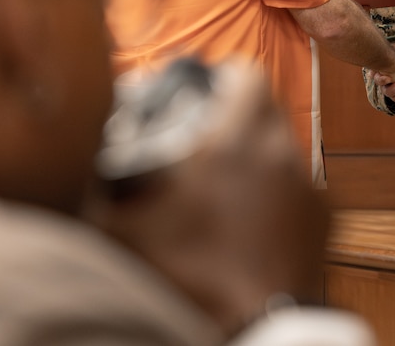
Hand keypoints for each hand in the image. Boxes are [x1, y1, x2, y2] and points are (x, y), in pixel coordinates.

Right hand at [86, 60, 328, 336]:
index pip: (247, 73)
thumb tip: (69, 172)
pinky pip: (300, 186)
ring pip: (284, 147)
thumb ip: (96, 192)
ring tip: (225, 183)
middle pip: (267, 107)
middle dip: (238, 114)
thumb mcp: (126, 231)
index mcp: (240, 140)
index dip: (224, 76)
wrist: (256, 325)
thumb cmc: (193, 275)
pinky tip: (251, 218)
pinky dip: (279, 192)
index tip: (203, 90)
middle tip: (205, 137)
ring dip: (258, 154)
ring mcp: (309, 185)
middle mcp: (282, 152)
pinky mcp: (325, 217)